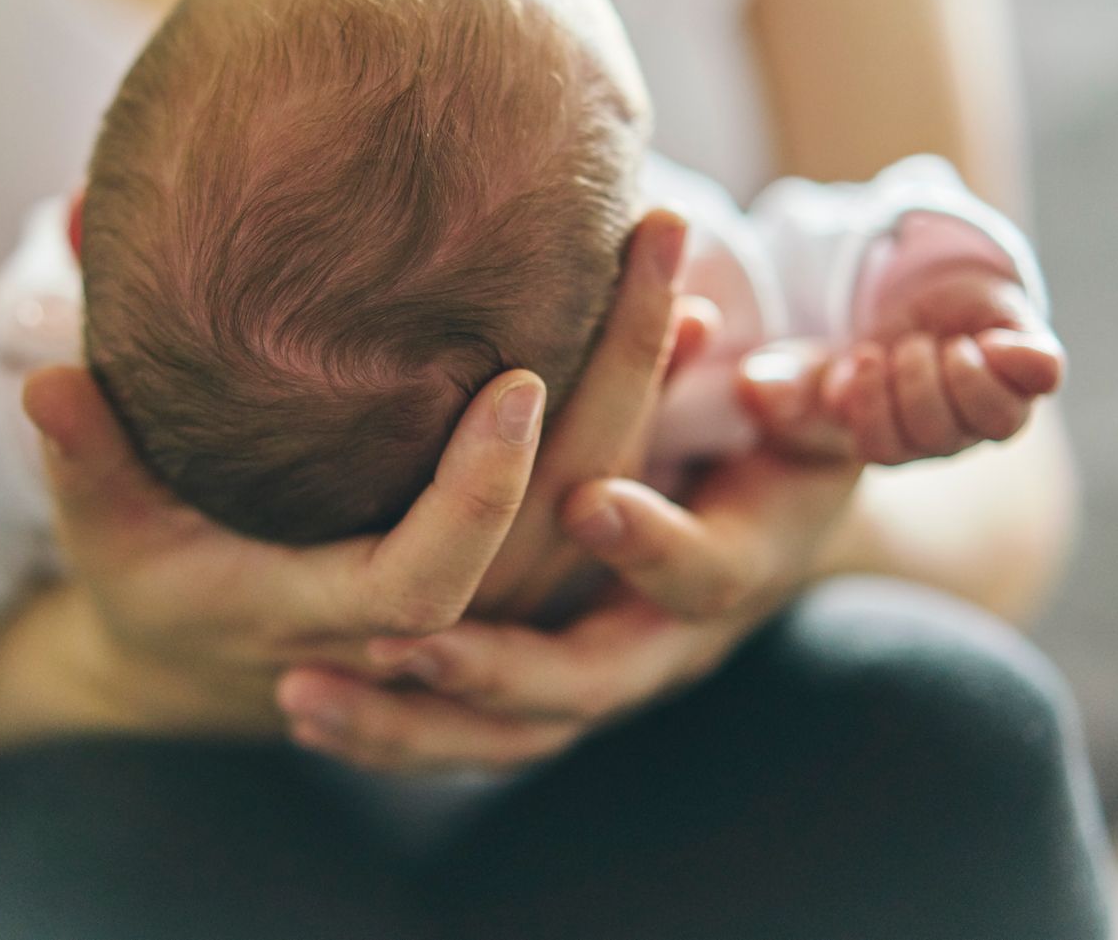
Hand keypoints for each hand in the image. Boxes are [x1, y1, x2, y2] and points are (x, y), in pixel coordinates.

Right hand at [18, 210, 689, 733]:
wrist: (203, 648)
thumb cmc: (147, 575)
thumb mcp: (100, 530)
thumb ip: (83, 458)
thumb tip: (44, 377)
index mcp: (319, 621)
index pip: (427, 581)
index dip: (477, 495)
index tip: (515, 375)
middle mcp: (420, 627)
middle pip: (552, 538)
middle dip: (614, 396)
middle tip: (654, 248)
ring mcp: (477, 607)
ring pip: (591, 526)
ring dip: (646, 405)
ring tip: (681, 278)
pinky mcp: (504, 573)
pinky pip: (594, 512)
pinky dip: (642, 426)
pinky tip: (680, 327)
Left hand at [276, 450, 861, 770]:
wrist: (776, 513)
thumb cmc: (782, 434)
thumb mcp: (813, 411)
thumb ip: (803, 394)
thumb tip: (768, 383)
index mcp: (740, 568)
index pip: (704, 576)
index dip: (652, 542)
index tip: (585, 501)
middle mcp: (667, 645)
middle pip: (581, 685)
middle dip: (491, 668)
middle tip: (403, 644)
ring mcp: (603, 678)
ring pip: (509, 734)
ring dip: (408, 724)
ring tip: (304, 700)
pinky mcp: (549, 691)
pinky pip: (471, 735)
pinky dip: (392, 733)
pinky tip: (304, 716)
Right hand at [739, 265, 1064, 464]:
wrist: (923, 303)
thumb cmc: (862, 353)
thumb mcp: (811, 365)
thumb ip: (782, 381)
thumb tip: (757, 385)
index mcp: (896, 441)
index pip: (885, 448)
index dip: (868, 405)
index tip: (855, 361)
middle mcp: (950, 434)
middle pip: (939, 435)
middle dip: (910, 382)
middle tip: (895, 347)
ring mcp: (995, 402)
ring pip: (995, 418)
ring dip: (956, 371)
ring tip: (934, 343)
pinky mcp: (1031, 361)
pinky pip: (1042, 374)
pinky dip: (1018, 358)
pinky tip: (986, 341)